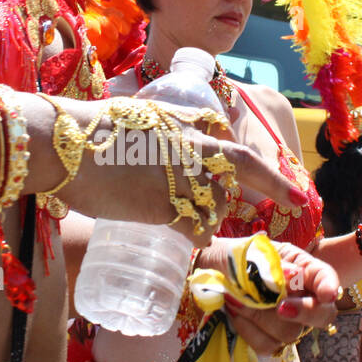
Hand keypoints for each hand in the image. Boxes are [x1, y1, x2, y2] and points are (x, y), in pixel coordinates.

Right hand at [55, 98, 308, 247]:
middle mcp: (191, 146)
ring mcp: (183, 177)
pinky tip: (189, 241)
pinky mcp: (167, 207)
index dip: (254, 160)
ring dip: (214, 216)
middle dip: (274, 185)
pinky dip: (197, 237)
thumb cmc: (85, 133)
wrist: (64, 146)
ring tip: (197, 224)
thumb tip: (150, 145)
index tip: (272, 173)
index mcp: (184, 121)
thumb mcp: (131, 120)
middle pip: (241, 168)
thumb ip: (153, 134)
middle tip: (297, 200)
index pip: (231, 139)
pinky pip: (196, 229)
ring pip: (216, 203)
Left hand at [222, 241, 339, 355]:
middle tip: (281, 307)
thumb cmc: (234, 258)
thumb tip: (293, 275)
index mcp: (302, 269)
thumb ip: (271, 265)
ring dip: (260, 317)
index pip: (326, 278)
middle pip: (322, 315)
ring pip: (290, 333)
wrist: (209, 271)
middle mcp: (301, 297)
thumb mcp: (250, 253)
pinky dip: (247, 329)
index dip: (330, 287)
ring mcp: (287, 322)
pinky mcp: (268, 339)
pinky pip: (267, 345)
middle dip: (304, 312)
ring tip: (236, 298)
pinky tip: (233, 313)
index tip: (325, 295)